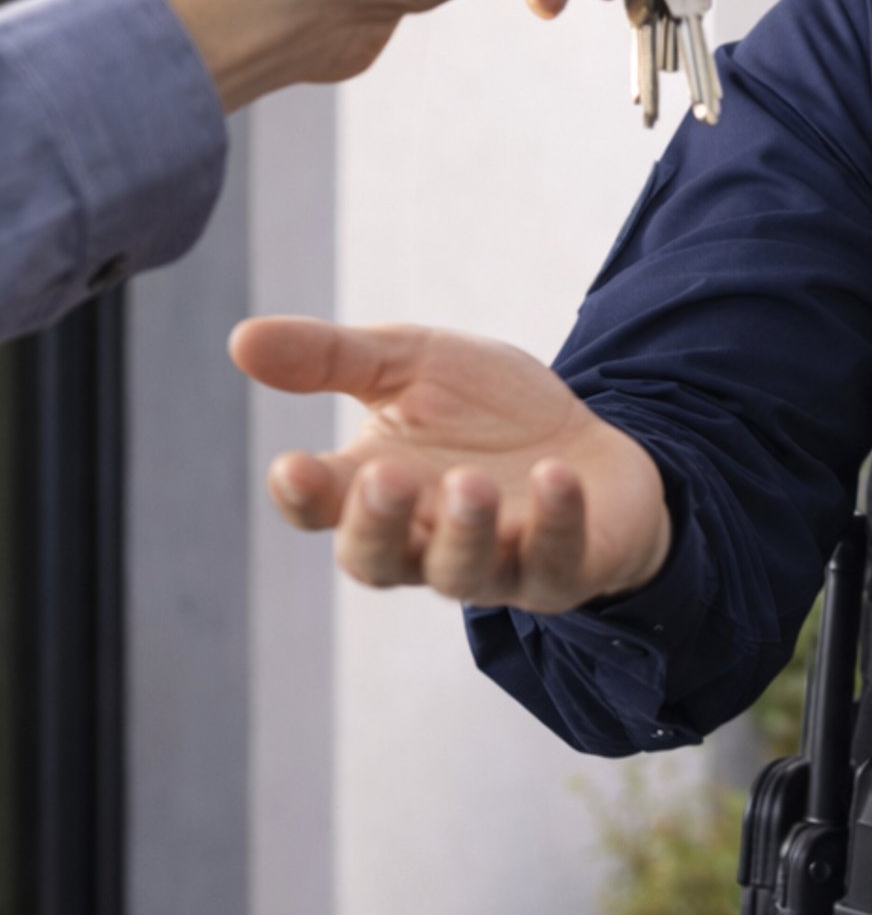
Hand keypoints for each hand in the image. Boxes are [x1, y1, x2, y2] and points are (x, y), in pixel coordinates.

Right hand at [230, 317, 669, 606]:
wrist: (588, 440)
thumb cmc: (485, 410)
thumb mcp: (409, 364)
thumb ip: (332, 357)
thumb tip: (240, 339)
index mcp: (374, 493)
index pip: (322, 508)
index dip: (303, 496)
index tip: (291, 466)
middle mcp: (425, 541)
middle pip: (378, 561)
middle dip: (377, 524)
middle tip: (385, 477)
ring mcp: (495, 564)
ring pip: (462, 575)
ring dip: (464, 532)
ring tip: (470, 483)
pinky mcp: (563, 569)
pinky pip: (554, 562)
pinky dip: (555, 522)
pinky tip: (557, 475)